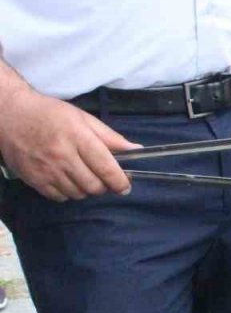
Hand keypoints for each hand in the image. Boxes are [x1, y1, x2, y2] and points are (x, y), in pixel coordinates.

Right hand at [0, 88, 137, 201]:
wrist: (10, 114)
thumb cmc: (50, 114)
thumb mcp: (83, 118)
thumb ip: (110, 137)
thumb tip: (136, 150)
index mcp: (78, 137)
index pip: (106, 168)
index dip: (120, 182)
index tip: (125, 186)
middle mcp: (62, 155)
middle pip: (94, 186)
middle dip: (103, 186)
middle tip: (100, 177)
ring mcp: (46, 169)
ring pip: (78, 194)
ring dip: (85, 189)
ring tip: (80, 174)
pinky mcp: (34, 179)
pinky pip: (60, 198)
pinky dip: (67, 193)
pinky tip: (65, 179)